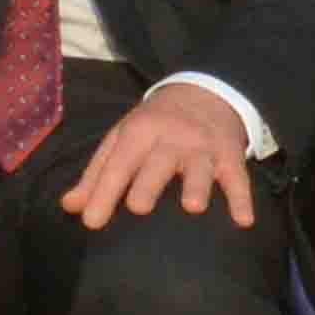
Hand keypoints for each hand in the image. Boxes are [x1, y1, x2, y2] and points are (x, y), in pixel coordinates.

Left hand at [62, 85, 259, 229]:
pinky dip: (242, 198)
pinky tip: (244, 220)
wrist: (205, 91)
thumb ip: (97, 174)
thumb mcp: (122, 138)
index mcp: (139, 131)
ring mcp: (203, 146)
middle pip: (159, 161)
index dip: (103, 191)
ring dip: (197, 184)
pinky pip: (238, 177)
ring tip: (193, 207)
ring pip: (200, 166)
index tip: (91, 222)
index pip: (119, 162)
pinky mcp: (230, 155)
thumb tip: (70, 207)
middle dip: (149, 183)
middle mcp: (172, 137)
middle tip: (139, 208)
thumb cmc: (154, 125)